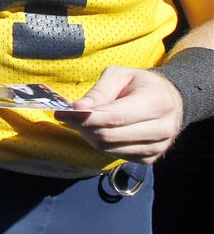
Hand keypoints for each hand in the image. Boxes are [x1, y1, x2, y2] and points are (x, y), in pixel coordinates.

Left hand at [55, 66, 183, 162]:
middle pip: (109, 136)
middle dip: (82, 126)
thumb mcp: (120, 75)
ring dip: (88, 136)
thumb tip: (78, 108)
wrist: (170, 100)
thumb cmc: (140, 84)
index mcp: (156, 103)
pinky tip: (96, 129)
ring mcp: (157, 147)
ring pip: (109, 149)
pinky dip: (100, 144)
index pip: (113, 117)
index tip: (61, 112)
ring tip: (81, 121)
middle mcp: (161, 129)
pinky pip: (116, 155)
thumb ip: (99, 92)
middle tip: (66, 116)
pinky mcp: (150, 158)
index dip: (84, 117)